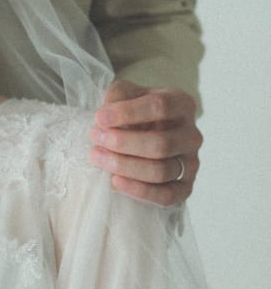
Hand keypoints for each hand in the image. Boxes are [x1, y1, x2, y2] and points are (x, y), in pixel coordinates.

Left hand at [89, 80, 201, 205]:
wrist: (143, 131)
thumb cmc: (133, 109)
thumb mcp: (124, 93)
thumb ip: (117, 98)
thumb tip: (106, 121)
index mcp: (181, 104)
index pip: (160, 106)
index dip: (127, 113)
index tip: (99, 118)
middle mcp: (192, 134)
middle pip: (161, 144)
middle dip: (123, 143)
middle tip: (95, 138)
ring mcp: (191, 162)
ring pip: (161, 171)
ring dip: (125, 166)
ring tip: (98, 157)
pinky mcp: (186, 187)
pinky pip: (167, 196)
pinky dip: (140, 191)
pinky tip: (116, 181)